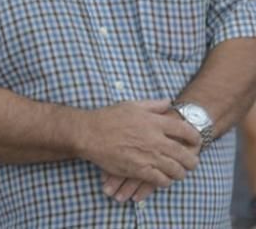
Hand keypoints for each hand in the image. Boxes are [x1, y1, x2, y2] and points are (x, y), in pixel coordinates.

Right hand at [79, 100, 200, 189]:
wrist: (88, 134)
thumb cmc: (108, 118)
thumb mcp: (131, 105)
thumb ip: (153, 105)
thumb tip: (169, 102)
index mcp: (155, 122)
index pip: (186, 131)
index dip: (195, 139)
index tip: (195, 143)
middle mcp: (155, 140)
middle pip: (186, 155)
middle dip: (192, 161)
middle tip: (191, 162)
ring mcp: (148, 156)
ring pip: (176, 170)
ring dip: (180, 173)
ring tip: (178, 172)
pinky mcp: (139, 170)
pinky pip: (161, 180)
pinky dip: (165, 181)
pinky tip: (163, 178)